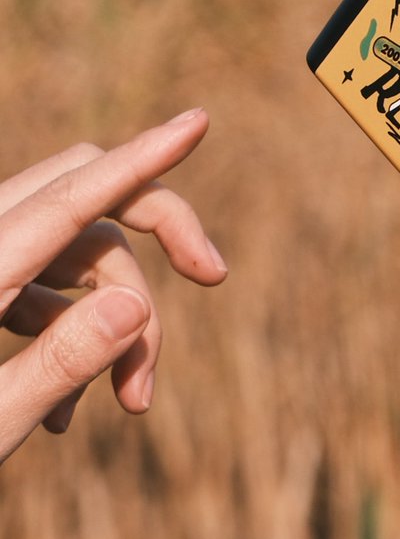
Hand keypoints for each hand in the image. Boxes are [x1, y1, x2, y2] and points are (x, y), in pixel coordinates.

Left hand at [0, 108, 225, 460]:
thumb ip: (58, 361)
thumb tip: (136, 304)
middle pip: (88, 197)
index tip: (197, 123)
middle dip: (156, 237)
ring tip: (130, 404)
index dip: (144, 158)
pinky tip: (68, 416)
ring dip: (121, 314)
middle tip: (215, 277)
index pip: (76, 197)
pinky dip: (76, 334)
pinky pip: (46, 288)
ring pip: (76, 249)